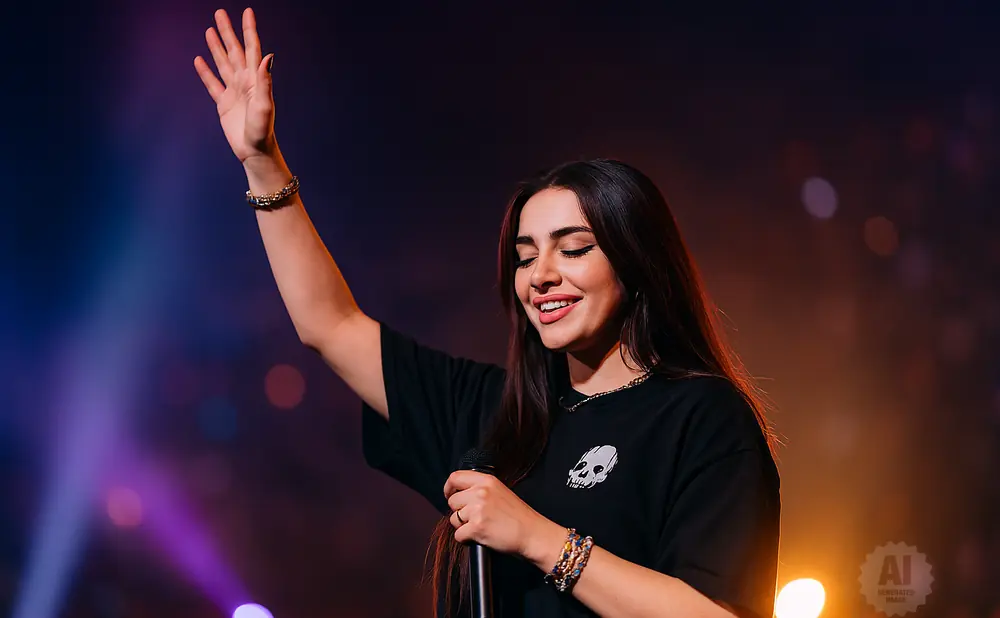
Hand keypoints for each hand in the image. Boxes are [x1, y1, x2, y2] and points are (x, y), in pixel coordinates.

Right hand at [194, 8, 277, 163]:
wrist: (254, 151)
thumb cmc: (262, 130)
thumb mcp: (265, 105)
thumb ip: (265, 80)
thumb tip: (268, 55)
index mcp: (255, 79)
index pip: (252, 48)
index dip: (249, 30)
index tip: (247, 11)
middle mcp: (244, 81)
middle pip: (234, 50)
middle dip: (228, 31)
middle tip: (219, 12)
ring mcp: (233, 91)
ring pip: (222, 63)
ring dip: (216, 46)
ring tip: (210, 29)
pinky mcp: (223, 103)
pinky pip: (212, 84)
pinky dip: (205, 72)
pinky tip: (199, 59)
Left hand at [444, 471, 564, 564]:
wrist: (532, 534)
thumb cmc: (519, 516)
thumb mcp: (501, 491)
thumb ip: (481, 489)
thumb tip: (460, 494)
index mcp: (487, 481)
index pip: (455, 477)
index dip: (449, 488)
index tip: (449, 495)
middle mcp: (480, 492)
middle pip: (452, 501)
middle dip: (459, 511)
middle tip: (474, 518)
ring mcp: (478, 509)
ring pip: (454, 519)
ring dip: (463, 526)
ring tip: (481, 527)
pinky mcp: (476, 527)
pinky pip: (458, 535)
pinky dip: (467, 539)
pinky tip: (481, 536)